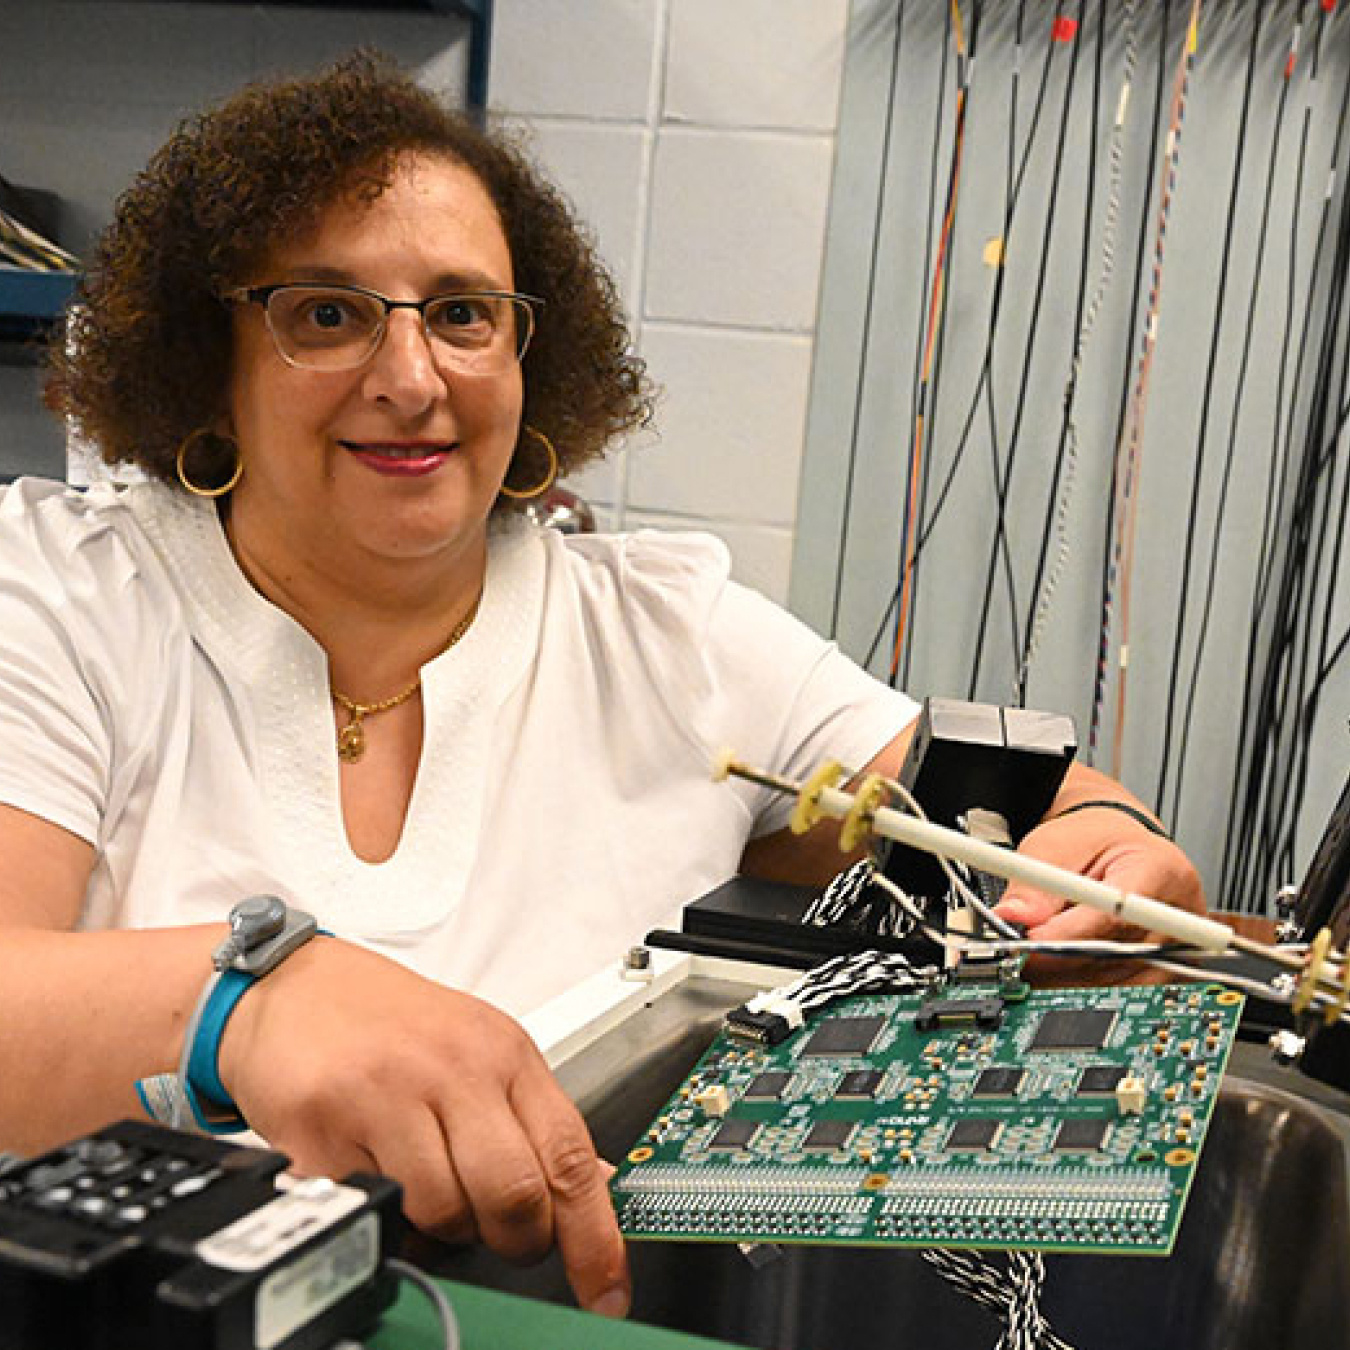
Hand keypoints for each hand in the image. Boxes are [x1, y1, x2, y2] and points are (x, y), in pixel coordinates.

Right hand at [217, 937, 629, 1316]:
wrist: (294, 985)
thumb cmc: (392, 1023)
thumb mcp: (483, 1047)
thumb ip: (535, 1118)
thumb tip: (598, 1184)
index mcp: (504, 1053)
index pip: (570, 1157)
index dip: (595, 1238)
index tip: (607, 1292)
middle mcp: (452, 1069)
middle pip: (514, 1195)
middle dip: (513, 1239)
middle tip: (495, 1233)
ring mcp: (386, 1096)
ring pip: (443, 1213)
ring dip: (441, 1227)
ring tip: (425, 1189)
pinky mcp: (323, 1128)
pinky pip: (370, 1209)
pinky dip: (379, 1214)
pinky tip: (375, 1174)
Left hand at [992, 807, 1204, 984]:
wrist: (1118, 849)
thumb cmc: (1094, 843)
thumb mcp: (1056, 845)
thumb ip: (1035, 881)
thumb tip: (1011, 917)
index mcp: (1159, 869)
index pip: (1115, 916)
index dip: (1068, 936)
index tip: (1029, 943)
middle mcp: (1179, 914)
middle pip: (1116, 956)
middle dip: (1058, 961)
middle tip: (1016, 958)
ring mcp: (1178, 948)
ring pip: (1117, 981)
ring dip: (1069, 977)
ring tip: (1035, 959)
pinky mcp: (1167, 971)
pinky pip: (1122, 991)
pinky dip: (1085, 984)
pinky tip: (1060, 971)